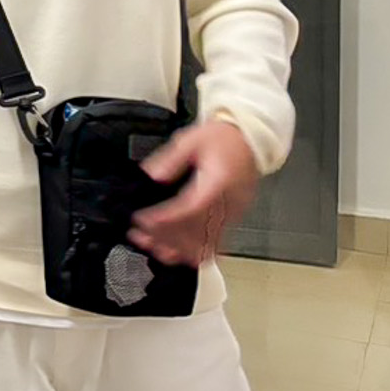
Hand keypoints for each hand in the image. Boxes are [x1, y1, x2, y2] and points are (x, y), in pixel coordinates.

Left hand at [129, 119, 260, 266]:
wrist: (250, 141)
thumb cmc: (224, 139)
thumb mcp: (191, 140)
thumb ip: (170, 159)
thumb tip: (152, 175)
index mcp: (219, 182)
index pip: (191, 207)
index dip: (166, 218)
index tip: (144, 220)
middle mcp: (228, 203)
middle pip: (197, 232)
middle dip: (165, 238)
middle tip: (139, 235)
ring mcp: (231, 214)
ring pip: (205, 243)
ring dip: (176, 248)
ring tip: (150, 244)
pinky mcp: (230, 219)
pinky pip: (214, 243)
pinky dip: (193, 251)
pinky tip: (174, 251)